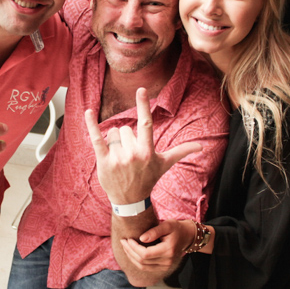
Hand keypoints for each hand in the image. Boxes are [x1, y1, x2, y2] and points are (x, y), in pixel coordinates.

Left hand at [84, 87, 201, 204]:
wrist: (130, 200)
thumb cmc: (148, 178)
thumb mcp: (164, 164)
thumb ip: (181, 151)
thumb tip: (202, 146)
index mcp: (147, 151)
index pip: (146, 123)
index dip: (143, 105)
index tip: (141, 89)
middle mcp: (133, 154)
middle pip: (125, 129)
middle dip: (126, 139)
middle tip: (129, 157)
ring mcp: (117, 157)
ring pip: (113, 134)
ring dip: (114, 142)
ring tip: (119, 159)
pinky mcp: (104, 161)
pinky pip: (96, 138)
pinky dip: (91, 124)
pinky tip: (88, 111)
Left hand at [120, 220, 194, 271]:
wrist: (187, 236)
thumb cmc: (176, 228)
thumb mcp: (167, 225)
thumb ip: (154, 231)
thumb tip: (141, 238)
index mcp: (168, 250)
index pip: (145, 254)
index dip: (133, 247)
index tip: (127, 239)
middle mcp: (167, 261)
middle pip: (142, 261)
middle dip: (130, 251)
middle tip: (123, 241)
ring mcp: (166, 266)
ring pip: (143, 266)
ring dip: (131, 257)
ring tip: (125, 247)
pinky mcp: (163, 267)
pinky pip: (146, 267)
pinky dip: (137, 261)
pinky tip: (132, 253)